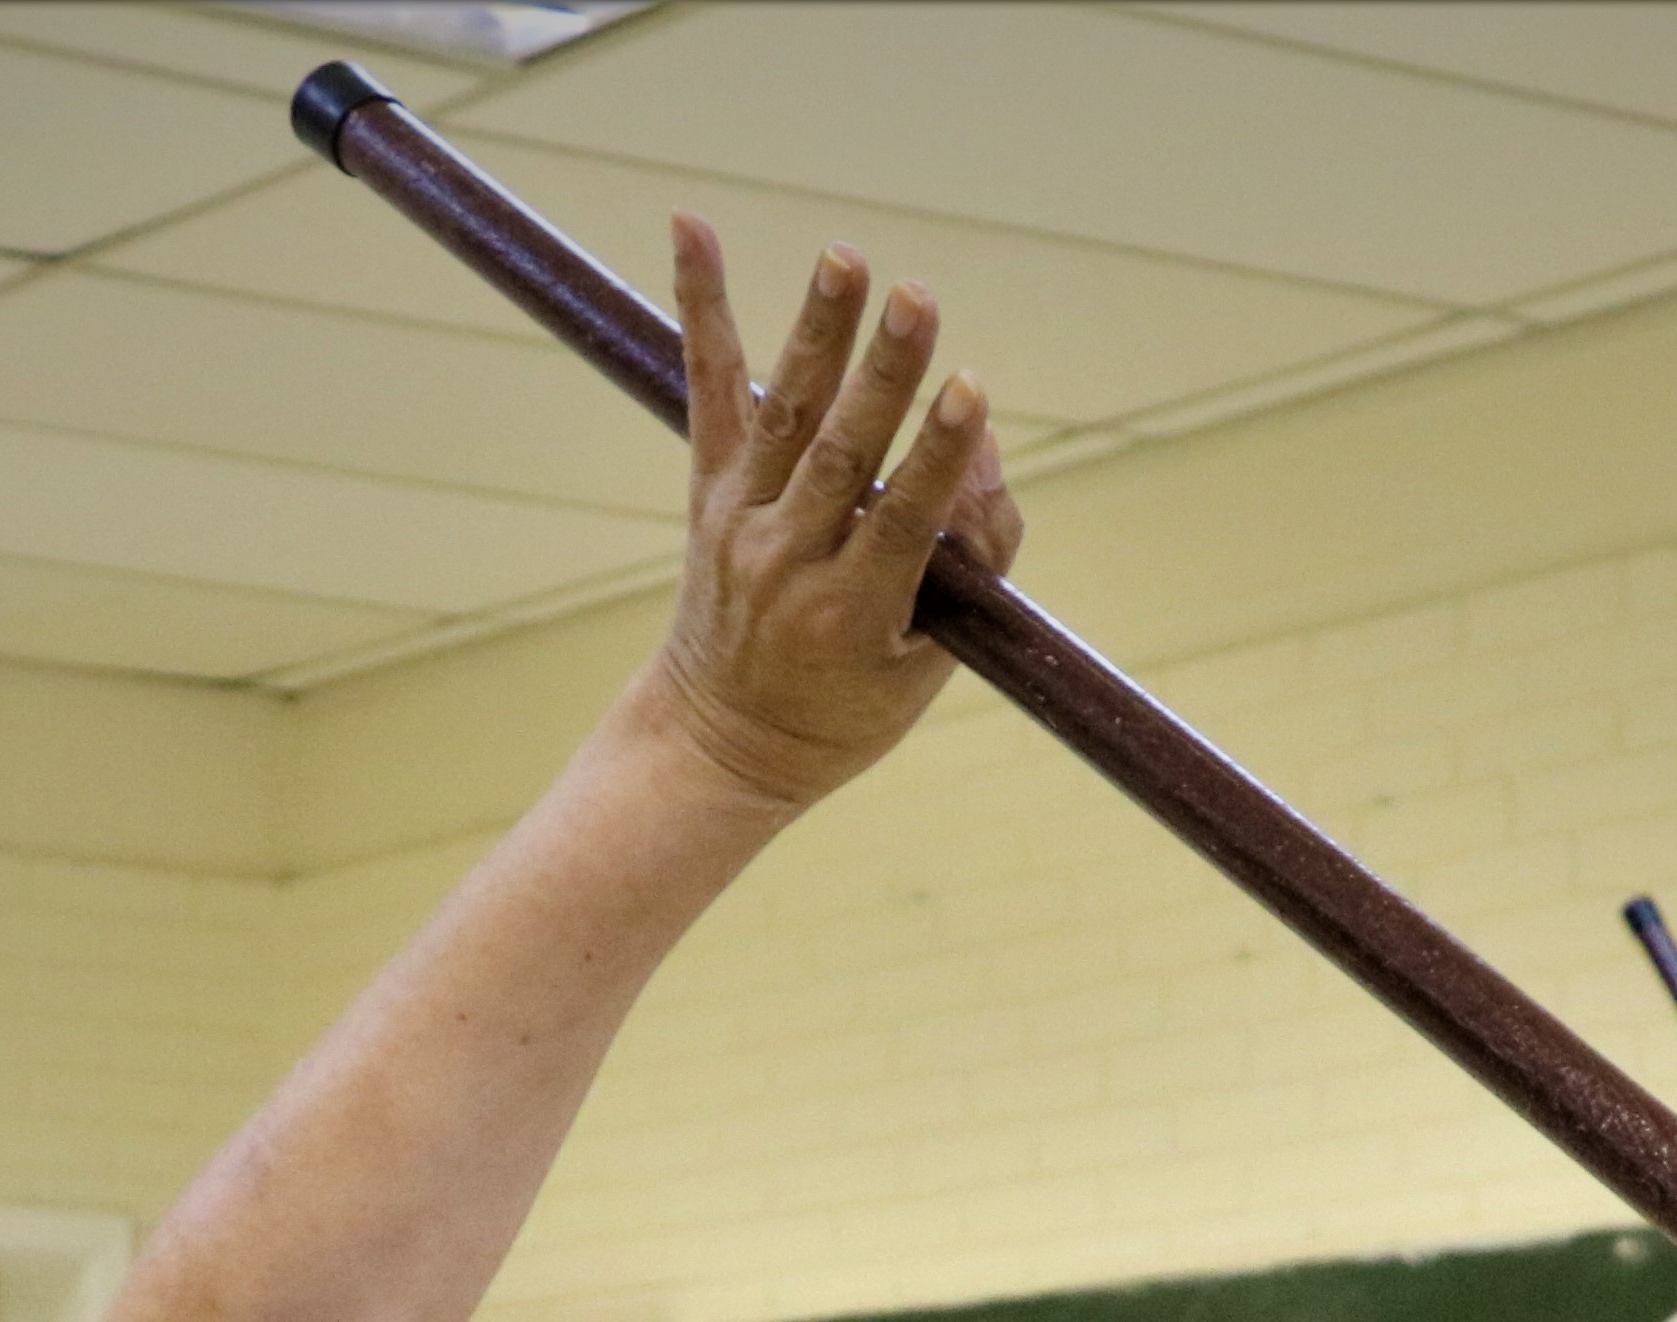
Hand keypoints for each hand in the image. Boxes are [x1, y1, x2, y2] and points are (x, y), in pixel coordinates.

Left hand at [652, 219, 1026, 812]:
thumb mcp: (928, 668)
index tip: (973, 393)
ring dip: (820, 330)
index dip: (940, 459)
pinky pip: (710, 386)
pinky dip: (702, 306)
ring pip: (786, 414)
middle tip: (919, 300)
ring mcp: (741, 520)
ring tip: (848, 258)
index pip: (902, 524)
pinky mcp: (710, 489)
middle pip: (841, 456)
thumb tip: (983, 451)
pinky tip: (693, 225)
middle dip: (885, 376)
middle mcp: (785, 562)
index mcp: (848, 618)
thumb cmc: (850, 708)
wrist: (722, 740)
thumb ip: (970, 567)